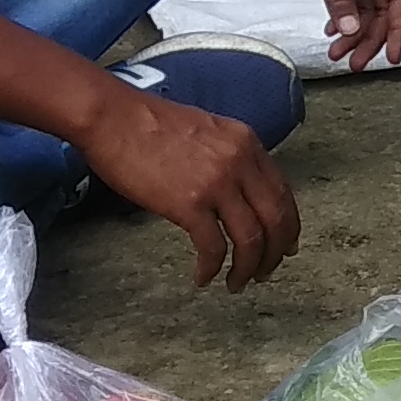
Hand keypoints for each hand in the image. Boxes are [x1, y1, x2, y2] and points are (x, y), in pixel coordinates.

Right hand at [76, 85, 300, 287]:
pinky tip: (203, 277)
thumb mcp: (206, 130)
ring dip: (247, 268)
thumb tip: (235, 190)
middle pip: (276, 218)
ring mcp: (216, 183)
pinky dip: (211, 268)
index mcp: (246, 142)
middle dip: (275, 253)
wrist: (113, 117)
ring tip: (237, 283)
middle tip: (265, 272)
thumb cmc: (146, 122)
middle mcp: (239, 161)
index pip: (282, 191)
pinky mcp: (189, 203)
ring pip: (251, 238)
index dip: (288, 225)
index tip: (285, 245)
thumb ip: (228, 157)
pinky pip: (213, 247)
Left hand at [262, 0, 400, 70]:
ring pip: (364, 5)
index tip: (392, 56)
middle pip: (382, 7)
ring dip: (353, 30)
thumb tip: (351, 29)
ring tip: (337, 53)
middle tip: (354, 63)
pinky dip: (342, 14)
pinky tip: (332, 31)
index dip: (397, 30)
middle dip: (368, 37)